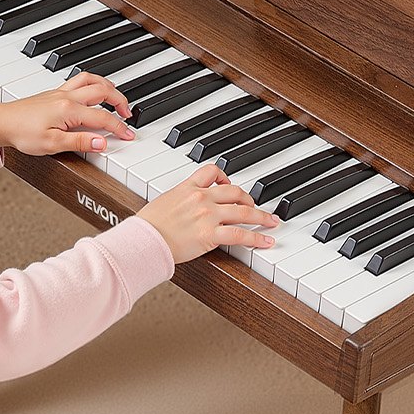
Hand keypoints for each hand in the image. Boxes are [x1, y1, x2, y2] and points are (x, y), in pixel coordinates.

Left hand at [0, 72, 135, 155]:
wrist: (1, 123)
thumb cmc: (22, 133)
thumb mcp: (52, 144)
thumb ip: (80, 142)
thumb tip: (102, 143)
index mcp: (69, 109)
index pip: (103, 118)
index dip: (119, 128)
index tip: (128, 135)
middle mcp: (67, 96)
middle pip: (103, 91)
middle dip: (120, 101)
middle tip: (128, 115)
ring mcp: (61, 92)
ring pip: (92, 80)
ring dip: (108, 86)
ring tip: (116, 98)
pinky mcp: (55, 92)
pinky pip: (80, 80)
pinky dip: (93, 83)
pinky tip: (93, 91)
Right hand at [137, 164, 280, 263]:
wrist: (143, 240)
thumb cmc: (146, 227)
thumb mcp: (162, 203)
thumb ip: (178, 201)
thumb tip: (184, 209)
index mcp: (187, 188)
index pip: (212, 171)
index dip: (225, 177)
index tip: (230, 184)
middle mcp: (201, 198)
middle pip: (235, 192)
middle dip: (249, 199)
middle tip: (254, 207)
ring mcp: (208, 215)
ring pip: (244, 211)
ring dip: (261, 217)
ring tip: (271, 222)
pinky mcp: (210, 235)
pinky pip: (240, 235)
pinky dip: (257, 238)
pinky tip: (266, 241)